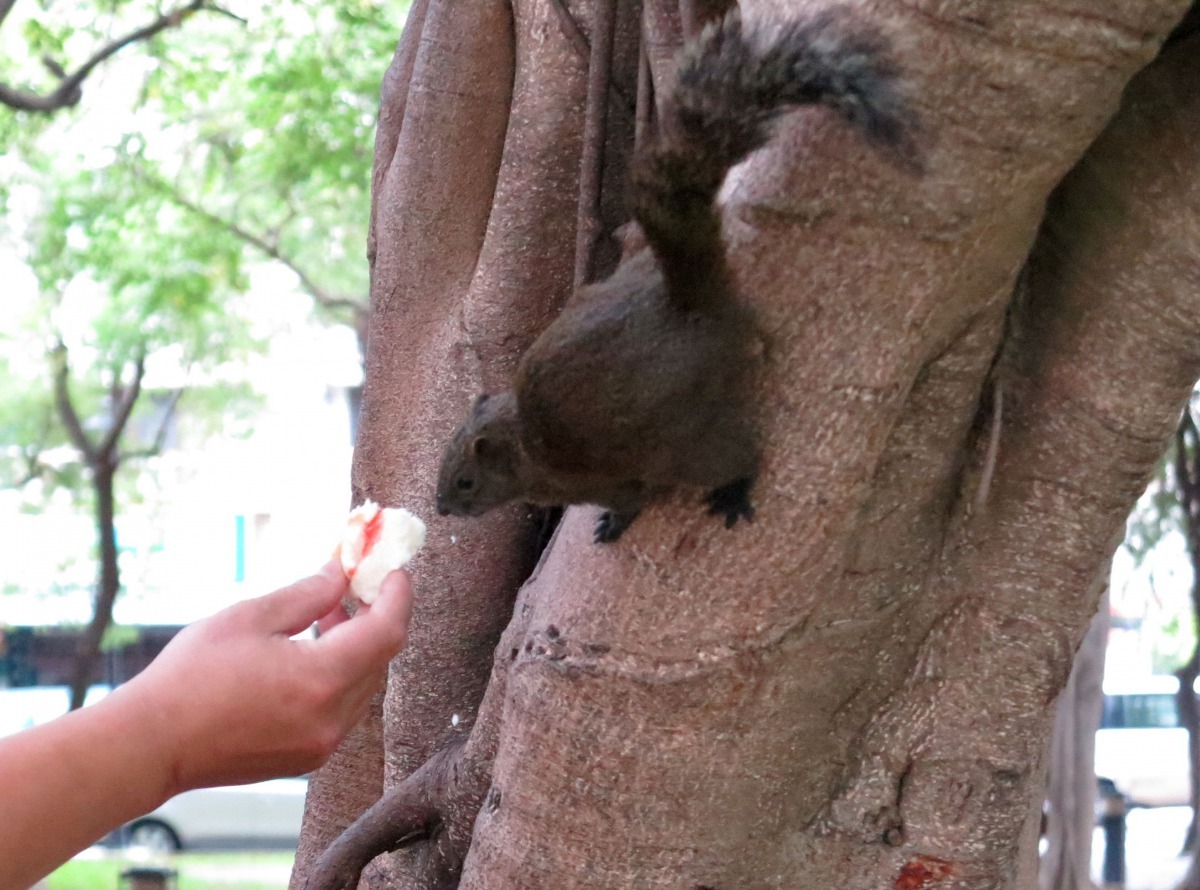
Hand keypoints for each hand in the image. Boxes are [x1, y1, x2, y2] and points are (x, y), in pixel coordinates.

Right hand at [122, 561, 412, 796]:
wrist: (151, 744)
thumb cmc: (192, 677)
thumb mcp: (251, 617)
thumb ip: (308, 594)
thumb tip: (342, 573)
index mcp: (321, 681)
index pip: (387, 632)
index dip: (398, 597)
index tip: (394, 570)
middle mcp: (331, 719)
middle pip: (379, 659)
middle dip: (376, 617)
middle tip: (356, 584)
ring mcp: (321, 744)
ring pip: (364, 685)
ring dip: (358, 647)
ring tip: (329, 615)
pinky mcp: (307, 758)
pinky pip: (344, 709)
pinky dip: (341, 677)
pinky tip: (312, 654)